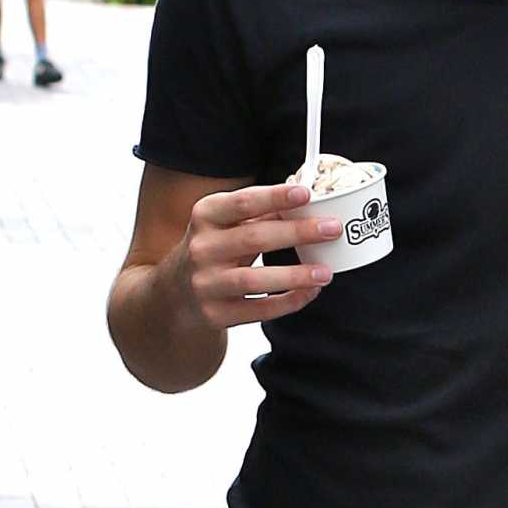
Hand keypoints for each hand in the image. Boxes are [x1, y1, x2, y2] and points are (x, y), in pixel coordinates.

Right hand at [164, 180, 342, 329]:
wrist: (174, 293)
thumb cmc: (213, 250)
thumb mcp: (225, 225)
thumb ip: (260, 215)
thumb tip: (308, 205)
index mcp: (205, 216)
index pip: (242, 202)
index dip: (274, 197)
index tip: (305, 193)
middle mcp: (202, 248)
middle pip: (254, 238)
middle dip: (297, 232)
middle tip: (333, 229)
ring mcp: (207, 283)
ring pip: (255, 279)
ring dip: (294, 275)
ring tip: (326, 271)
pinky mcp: (216, 314)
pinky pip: (258, 310)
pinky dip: (288, 302)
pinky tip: (310, 292)